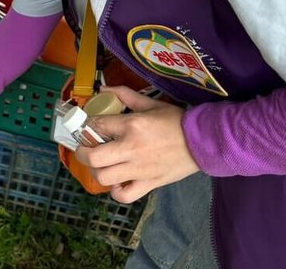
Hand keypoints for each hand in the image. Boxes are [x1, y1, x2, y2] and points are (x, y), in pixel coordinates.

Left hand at [74, 86, 199, 203]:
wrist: (203, 141)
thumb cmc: (176, 121)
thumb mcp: (150, 103)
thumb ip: (125, 95)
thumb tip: (103, 90)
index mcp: (132, 125)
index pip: (97, 125)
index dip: (87, 126)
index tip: (88, 127)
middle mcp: (131, 148)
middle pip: (93, 157)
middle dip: (82, 152)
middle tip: (86, 148)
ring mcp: (139, 169)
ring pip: (104, 177)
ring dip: (98, 171)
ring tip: (102, 164)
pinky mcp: (149, 184)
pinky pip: (125, 195)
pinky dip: (116, 191)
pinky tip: (118, 182)